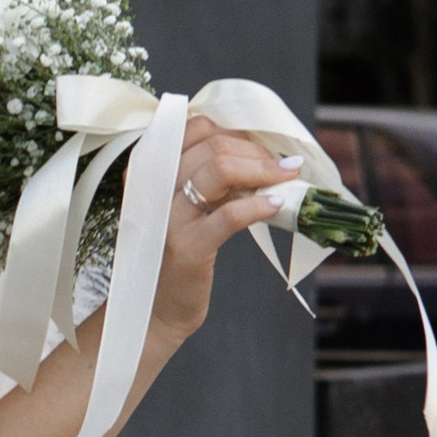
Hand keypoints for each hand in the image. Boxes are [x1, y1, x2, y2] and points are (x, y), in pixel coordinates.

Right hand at [153, 117, 298, 337]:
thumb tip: (257, 153)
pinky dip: (259, 205)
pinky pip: (229, 215)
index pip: (196, 127)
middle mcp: (152, 186)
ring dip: (263, 170)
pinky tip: (277, 205)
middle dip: (257, 151)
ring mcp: (167, 217)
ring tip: (287, 178)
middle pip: (213, 145)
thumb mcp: (182, 205)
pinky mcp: (187, 247)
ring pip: (220, 169)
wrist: (156, 308)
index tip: (259, 149)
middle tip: (283, 166)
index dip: (235, 132)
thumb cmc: (175, 253)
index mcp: (149, 169)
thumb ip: (206, 177)